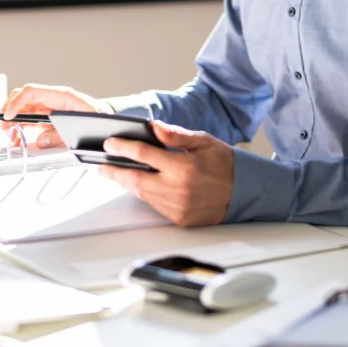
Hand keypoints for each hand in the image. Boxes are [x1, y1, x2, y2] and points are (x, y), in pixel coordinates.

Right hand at [0, 83, 104, 148]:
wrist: (110, 122)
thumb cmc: (98, 120)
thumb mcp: (80, 129)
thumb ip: (59, 136)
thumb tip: (39, 141)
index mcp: (61, 95)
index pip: (31, 91)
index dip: (16, 102)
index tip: (8, 116)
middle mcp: (53, 98)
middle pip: (23, 98)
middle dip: (10, 111)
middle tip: (4, 127)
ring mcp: (50, 106)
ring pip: (25, 109)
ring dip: (15, 122)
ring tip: (11, 137)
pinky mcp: (50, 116)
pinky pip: (32, 118)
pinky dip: (23, 127)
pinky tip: (19, 138)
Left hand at [100, 122, 234, 226]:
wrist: (244, 193)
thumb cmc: (225, 165)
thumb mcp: (203, 142)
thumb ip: (175, 136)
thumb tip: (153, 128)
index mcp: (183, 167)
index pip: (143, 154)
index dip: (123, 148)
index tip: (110, 144)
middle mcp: (178, 189)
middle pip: (135, 179)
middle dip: (115, 171)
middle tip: (102, 165)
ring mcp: (177, 207)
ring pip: (142, 194)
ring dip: (127, 183)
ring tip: (116, 173)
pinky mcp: (178, 218)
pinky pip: (154, 204)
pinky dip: (144, 193)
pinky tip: (138, 184)